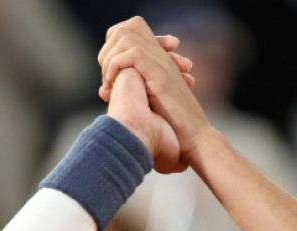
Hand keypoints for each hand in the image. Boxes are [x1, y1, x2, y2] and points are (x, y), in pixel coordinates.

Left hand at [99, 17, 209, 158]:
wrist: (193, 138)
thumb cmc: (173, 128)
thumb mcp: (147, 103)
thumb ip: (130, 90)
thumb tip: (102, 90)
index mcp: (160, 60)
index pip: (132, 31)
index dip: (114, 45)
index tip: (108, 73)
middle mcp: (161, 56)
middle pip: (127, 28)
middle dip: (108, 50)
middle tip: (106, 76)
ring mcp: (161, 63)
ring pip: (125, 37)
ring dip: (110, 58)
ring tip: (108, 81)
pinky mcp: (160, 73)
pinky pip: (131, 54)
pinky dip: (115, 66)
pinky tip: (112, 84)